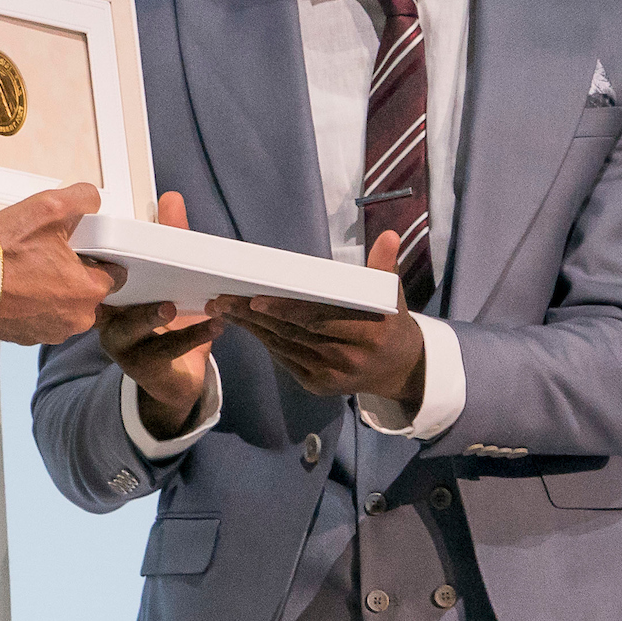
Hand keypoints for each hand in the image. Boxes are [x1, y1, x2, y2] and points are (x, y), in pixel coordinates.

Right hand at [0, 184, 121, 345]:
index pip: (114, 273)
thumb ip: (82, 198)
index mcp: (89, 291)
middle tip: (46, 252)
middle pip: (88, 290)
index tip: (77, 244)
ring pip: (64, 304)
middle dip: (73, 271)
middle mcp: (76, 319)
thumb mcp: (48, 207)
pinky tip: (16, 283)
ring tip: (27, 267)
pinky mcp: (27, 337)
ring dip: (53, 287)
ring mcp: (51, 332)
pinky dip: (33, 301)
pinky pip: (41, 315)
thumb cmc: (1, 253)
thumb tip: (92, 201)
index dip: (97, 253)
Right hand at [97, 193, 225, 437]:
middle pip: (108, 299)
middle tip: (135, 265)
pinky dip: (192, 336)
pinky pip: (165, 350)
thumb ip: (171, 239)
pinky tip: (215, 325)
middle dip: (119, 281)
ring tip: (170, 306)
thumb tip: (171, 197)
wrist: (175, 379)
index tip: (115, 238)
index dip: (102, 255)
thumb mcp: (170, 278)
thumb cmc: (168, 321)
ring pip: (131, 329)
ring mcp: (123, 345)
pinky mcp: (144, 366)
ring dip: (151, 316)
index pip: (100, 271)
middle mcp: (108, 319)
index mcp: (110, 293)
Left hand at [210, 229, 424, 407]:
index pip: (319, 320)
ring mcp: (331, 375)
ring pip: (284, 347)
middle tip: (223, 299)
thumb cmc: (389, 323)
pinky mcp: (317, 385)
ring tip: (224, 308)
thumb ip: (385, 266)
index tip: (256, 298)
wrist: (398, 369)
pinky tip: (245, 324)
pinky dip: (264, 340)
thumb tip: (389, 235)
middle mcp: (348, 358)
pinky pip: (285, 359)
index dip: (286, 310)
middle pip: (293, 333)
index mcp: (368, 334)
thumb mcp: (392, 295)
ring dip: (251, 328)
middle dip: (254, 316)